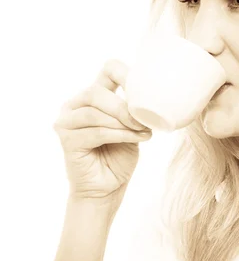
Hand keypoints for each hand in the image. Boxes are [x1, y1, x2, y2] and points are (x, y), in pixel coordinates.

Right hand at [53, 59, 151, 201]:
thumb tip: (149, 98)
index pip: (107, 71)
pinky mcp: (66, 140)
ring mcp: (67, 122)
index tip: (145, 86)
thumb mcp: (131, 129)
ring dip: (122, 123)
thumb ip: (133, 113)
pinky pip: (95, 131)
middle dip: (122, 106)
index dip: (125, 73)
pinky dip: (118, 135)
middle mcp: (75, 105)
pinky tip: (133, 139)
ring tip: (140, 133)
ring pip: (94, 112)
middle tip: (141, 121)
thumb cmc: (119, 158)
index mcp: (94, 97)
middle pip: (96, 91)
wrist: (107, 189)